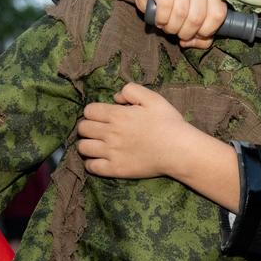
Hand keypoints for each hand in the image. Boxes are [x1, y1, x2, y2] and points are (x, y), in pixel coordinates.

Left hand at [76, 83, 193, 178]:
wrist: (178, 149)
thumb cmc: (167, 122)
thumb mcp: (153, 98)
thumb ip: (131, 91)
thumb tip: (115, 97)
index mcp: (116, 115)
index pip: (89, 111)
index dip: (94, 112)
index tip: (102, 116)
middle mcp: (109, 133)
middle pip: (82, 128)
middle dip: (88, 127)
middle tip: (99, 130)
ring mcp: (111, 153)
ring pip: (83, 147)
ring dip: (87, 144)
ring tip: (97, 145)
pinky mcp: (115, 169)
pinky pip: (91, 166)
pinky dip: (92, 163)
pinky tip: (100, 160)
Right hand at [134, 0, 225, 48]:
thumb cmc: (175, 8)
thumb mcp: (192, 21)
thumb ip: (202, 36)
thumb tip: (199, 40)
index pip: (217, 16)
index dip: (204, 32)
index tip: (194, 35)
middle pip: (197, 17)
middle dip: (185, 33)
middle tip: (177, 32)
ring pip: (181, 12)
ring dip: (172, 28)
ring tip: (167, 27)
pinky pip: (165, 5)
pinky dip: (161, 19)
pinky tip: (160, 20)